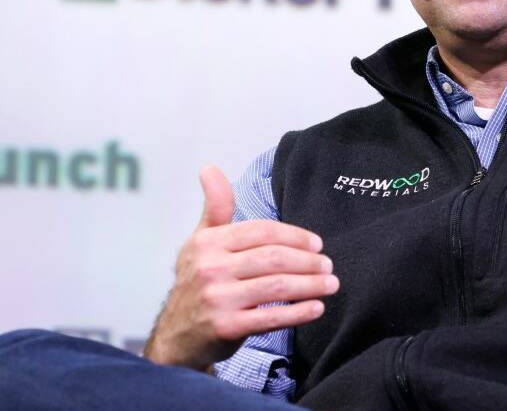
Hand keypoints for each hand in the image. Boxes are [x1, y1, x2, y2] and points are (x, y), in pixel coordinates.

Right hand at [144, 166, 338, 370]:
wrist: (176, 336)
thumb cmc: (197, 283)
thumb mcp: (200, 242)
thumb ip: (215, 208)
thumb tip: (210, 168)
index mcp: (208, 243)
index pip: (262, 231)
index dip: (295, 235)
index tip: (317, 243)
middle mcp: (210, 268)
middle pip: (273, 258)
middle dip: (308, 261)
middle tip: (328, 265)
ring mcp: (218, 299)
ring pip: (277, 286)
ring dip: (311, 285)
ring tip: (330, 284)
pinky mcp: (226, 328)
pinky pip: (271, 317)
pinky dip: (299, 312)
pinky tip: (317, 308)